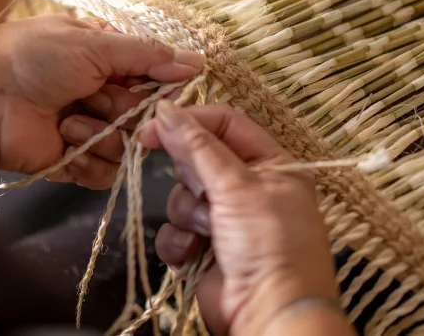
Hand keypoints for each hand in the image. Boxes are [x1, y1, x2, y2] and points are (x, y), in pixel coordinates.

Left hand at [0, 15, 203, 191]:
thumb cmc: (28, 59)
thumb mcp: (92, 43)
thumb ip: (146, 55)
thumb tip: (194, 62)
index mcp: (100, 54)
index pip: (151, 72)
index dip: (160, 81)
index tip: (166, 85)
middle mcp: (96, 90)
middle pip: (144, 111)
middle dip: (123, 106)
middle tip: (96, 96)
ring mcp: (86, 127)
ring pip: (128, 144)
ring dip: (100, 132)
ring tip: (66, 121)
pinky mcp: (73, 161)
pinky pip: (107, 171)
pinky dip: (88, 159)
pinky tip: (63, 144)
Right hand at [138, 104, 341, 334]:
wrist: (269, 312)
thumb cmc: (270, 244)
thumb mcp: (237, 185)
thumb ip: (197, 146)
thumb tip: (166, 111)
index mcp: (271, 164)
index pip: (224, 125)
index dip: (188, 122)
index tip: (152, 127)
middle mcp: (249, 189)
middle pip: (197, 160)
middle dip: (193, 179)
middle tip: (204, 193)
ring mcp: (226, 220)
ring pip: (182, 197)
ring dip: (189, 214)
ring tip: (210, 233)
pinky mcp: (205, 249)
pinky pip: (175, 231)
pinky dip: (180, 242)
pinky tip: (195, 253)